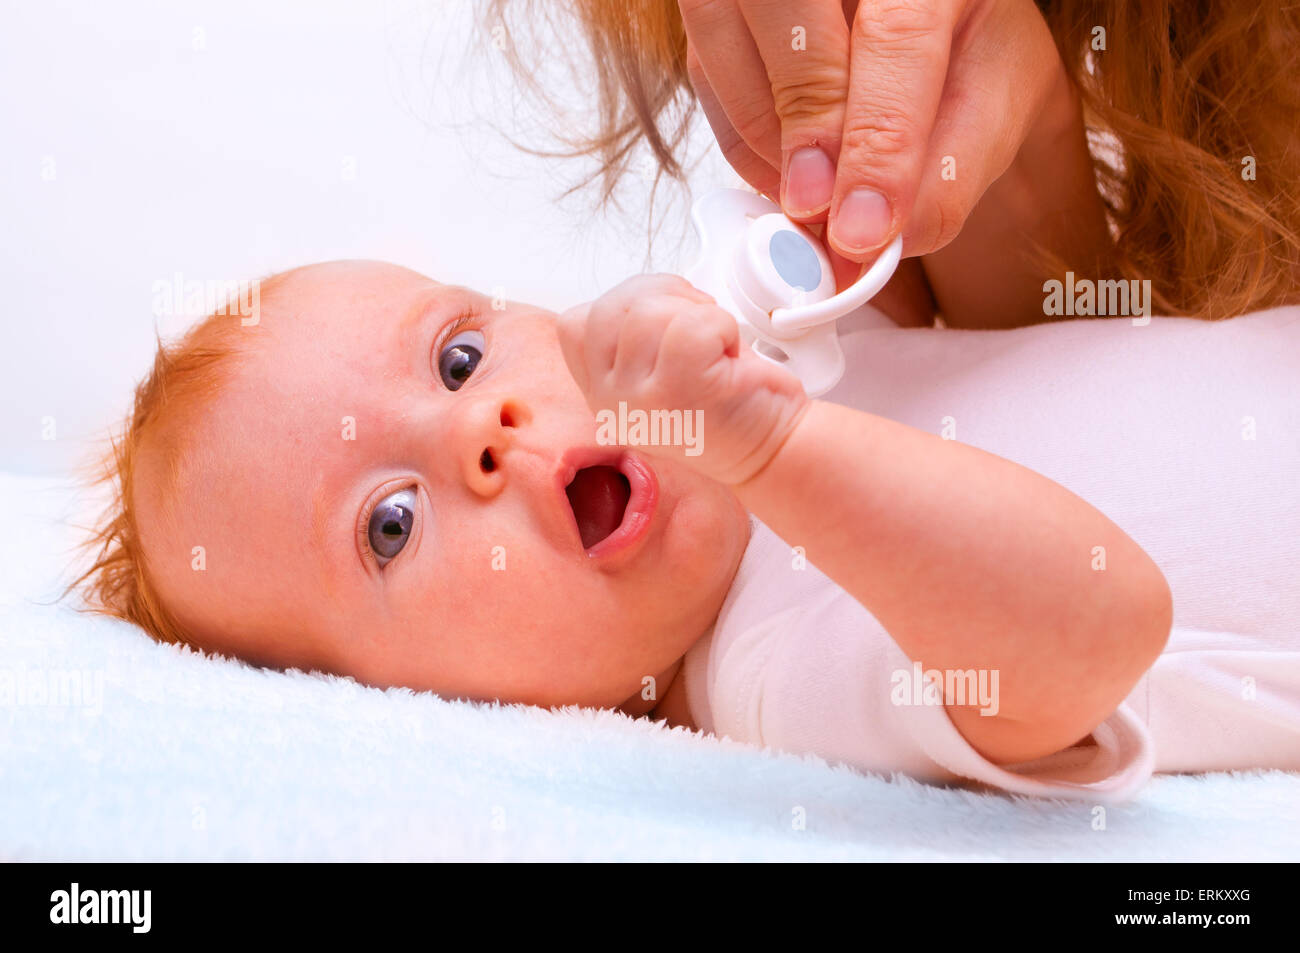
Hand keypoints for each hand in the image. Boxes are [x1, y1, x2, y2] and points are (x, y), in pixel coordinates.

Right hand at [556, 275, 809, 484]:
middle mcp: (610, 400)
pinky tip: (730, 354)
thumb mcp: (657, 370)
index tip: (662, 323)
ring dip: (698, 312)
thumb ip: (631, 334)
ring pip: (648, 310)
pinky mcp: (679, 392)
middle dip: (664, 298)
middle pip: (611, 307)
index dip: (623, 303)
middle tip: (700, 326)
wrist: (770, 448)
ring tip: (716, 345)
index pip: (575, 324)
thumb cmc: (724, 401)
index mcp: (600, 391)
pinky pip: (692, 323)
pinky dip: (722, 325)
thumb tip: (642, 291)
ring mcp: (640, 399)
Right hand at [679, 0, 1071, 262]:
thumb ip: (950, 171)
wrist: (940, 14)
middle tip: (818, 213)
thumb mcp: (997, 100)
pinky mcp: (723, 1)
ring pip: (725, 48)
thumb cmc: (971, 46)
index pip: (897, 37)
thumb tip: (876, 242)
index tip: (859, 230)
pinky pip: (706, 74)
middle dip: (800, 128)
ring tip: (810, 199)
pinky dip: (742, 139)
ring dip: (764, 144)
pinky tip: (786, 169)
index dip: (875, 144)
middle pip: (785, 11)